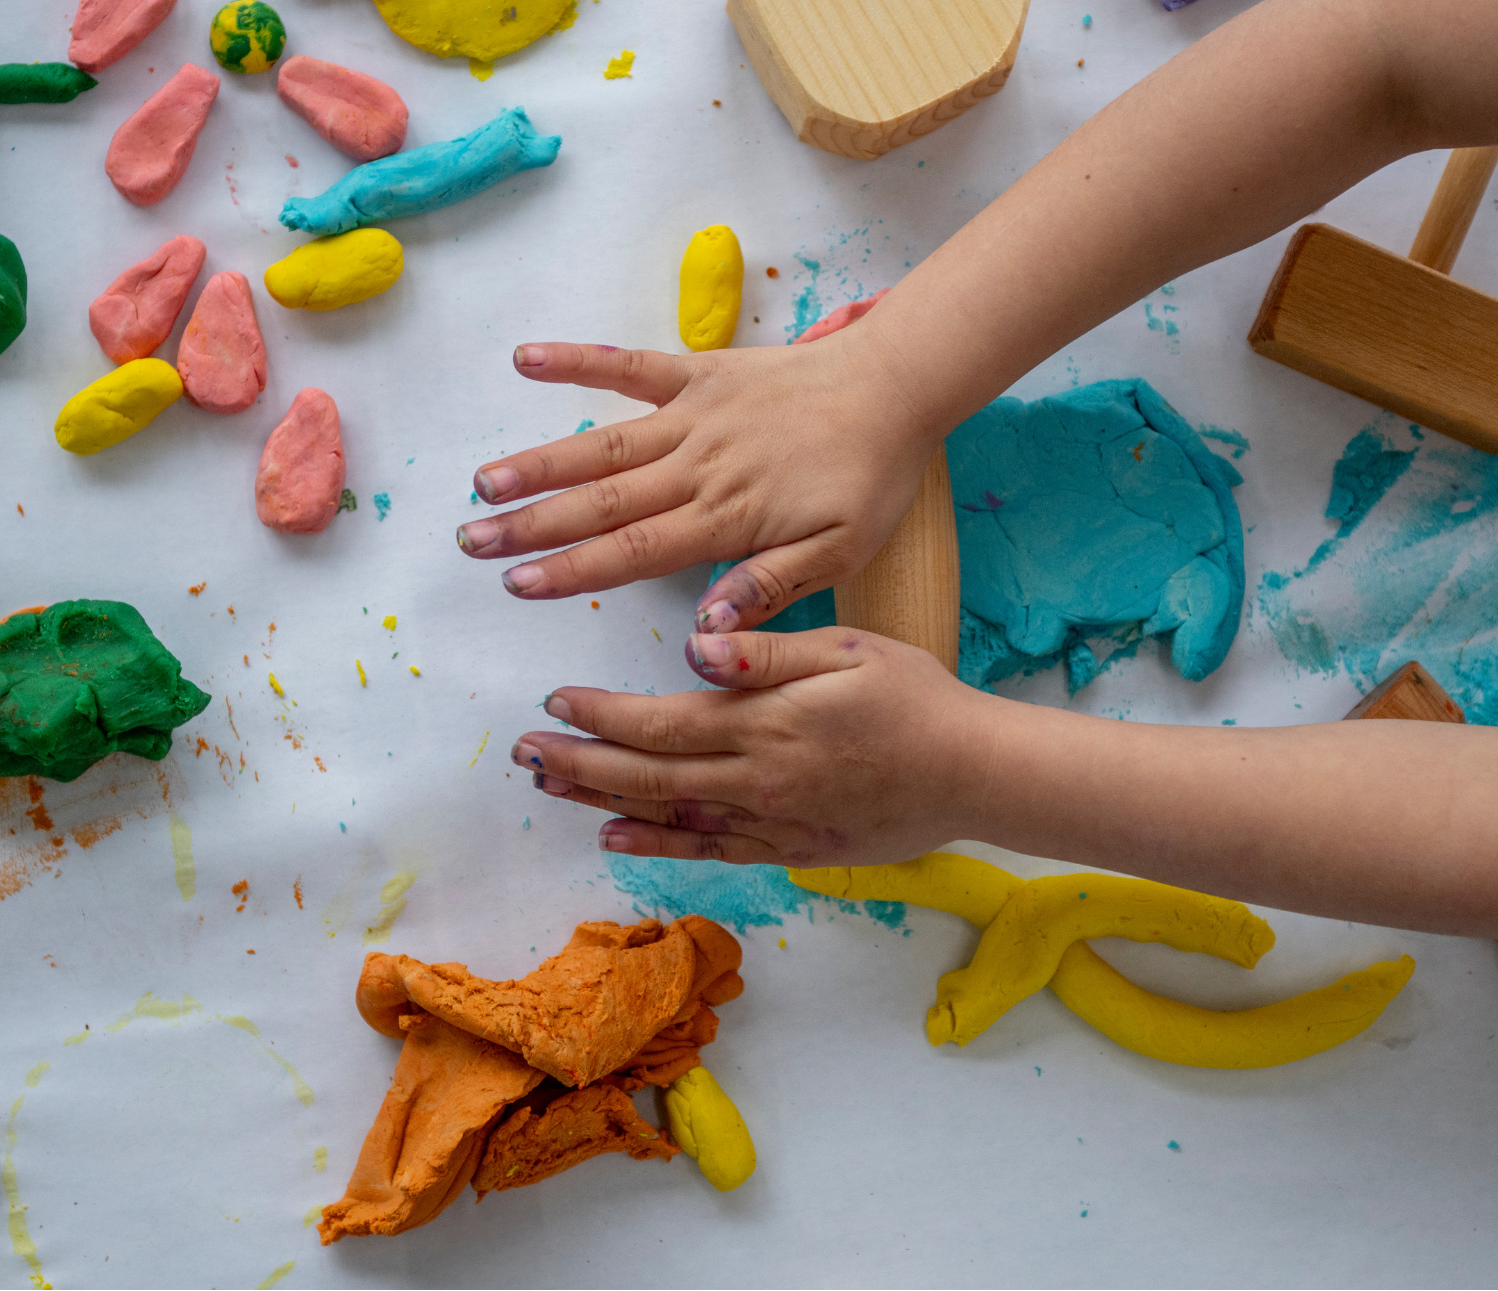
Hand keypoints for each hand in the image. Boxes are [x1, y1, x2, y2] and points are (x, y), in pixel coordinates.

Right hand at [454, 326, 940, 631]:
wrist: (896, 387)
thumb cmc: (869, 477)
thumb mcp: (838, 553)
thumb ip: (767, 588)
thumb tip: (704, 627)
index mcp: (726, 518)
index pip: (632, 552)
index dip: (570, 569)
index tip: (517, 584)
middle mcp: (697, 467)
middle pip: (600, 501)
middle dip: (530, 524)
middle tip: (471, 542)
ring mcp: (693, 416)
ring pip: (601, 443)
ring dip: (538, 462)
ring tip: (482, 481)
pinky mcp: (699, 372)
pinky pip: (629, 366)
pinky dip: (578, 361)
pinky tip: (525, 360)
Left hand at [511, 627, 1001, 864]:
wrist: (974, 774)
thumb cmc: (915, 698)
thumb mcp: (848, 651)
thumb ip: (766, 651)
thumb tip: (697, 644)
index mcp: (764, 722)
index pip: (659, 721)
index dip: (600, 715)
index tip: (554, 701)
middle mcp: (754, 778)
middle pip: (645, 775)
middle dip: (577, 764)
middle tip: (522, 754)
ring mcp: (769, 820)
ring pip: (666, 816)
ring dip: (601, 802)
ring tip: (549, 790)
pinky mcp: (789, 848)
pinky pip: (709, 851)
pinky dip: (657, 847)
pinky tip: (616, 839)